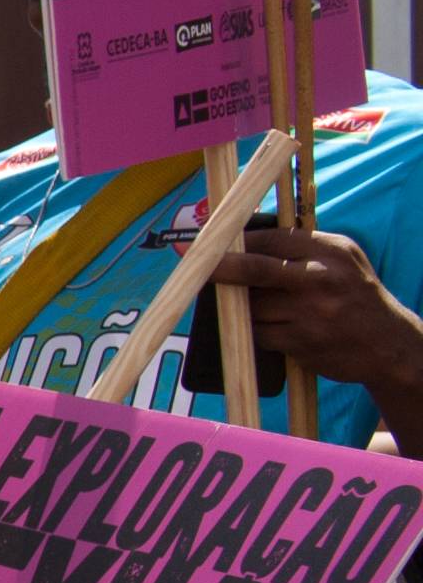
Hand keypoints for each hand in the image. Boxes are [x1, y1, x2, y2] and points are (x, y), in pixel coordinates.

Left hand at [210, 223, 422, 405]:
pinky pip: (261, 334)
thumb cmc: (356, 295)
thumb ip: (301, 247)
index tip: (210, 242)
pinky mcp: (302, 342)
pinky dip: (259, 331)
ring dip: (246, 308)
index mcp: (330, 251)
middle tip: (194, 263)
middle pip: (256, 269)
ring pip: (253, 306)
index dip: (236, 240)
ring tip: (264, 307)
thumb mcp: (342, 259)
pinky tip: (278, 328)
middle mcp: (321, 279)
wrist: (388, 344)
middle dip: (221, 266)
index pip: (272, 239)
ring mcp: (311, 313)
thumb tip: (242, 238)